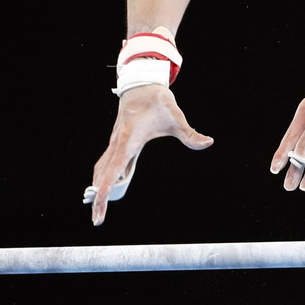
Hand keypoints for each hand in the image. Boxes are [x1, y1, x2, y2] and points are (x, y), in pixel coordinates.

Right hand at [87, 84, 212, 224]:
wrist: (141, 84)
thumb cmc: (158, 100)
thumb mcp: (176, 116)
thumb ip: (190, 134)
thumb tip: (208, 142)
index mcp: (129, 140)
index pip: (114, 170)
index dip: (106, 189)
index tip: (99, 205)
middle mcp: (118, 144)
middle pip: (104, 175)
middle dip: (99, 198)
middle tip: (96, 220)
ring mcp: (116, 143)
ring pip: (103, 169)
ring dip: (99, 188)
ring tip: (98, 210)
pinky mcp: (118, 143)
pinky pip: (107, 163)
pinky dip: (103, 177)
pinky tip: (105, 188)